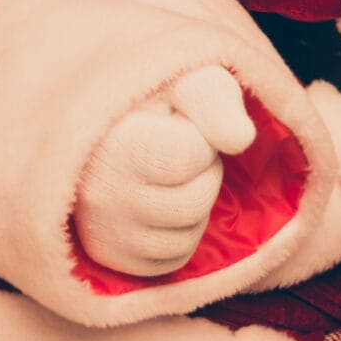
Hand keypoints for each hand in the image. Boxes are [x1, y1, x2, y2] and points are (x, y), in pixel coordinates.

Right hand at [70, 63, 256, 276]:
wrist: (107, 121)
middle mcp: (100, 195)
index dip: (201, 138)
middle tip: (181, 151)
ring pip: (184, 239)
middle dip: (204, 174)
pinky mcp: (108, 256)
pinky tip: (164, 202)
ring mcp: (101, 231)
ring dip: (195, 206)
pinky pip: (170, 261)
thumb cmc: (155, 96)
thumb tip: (241, 139)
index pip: (192, 157)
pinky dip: (181, 235)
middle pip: (194, 203)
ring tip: (171, 176)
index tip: (179, 124)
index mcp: (114, 145)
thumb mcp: (185, 79)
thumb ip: (215, 99)